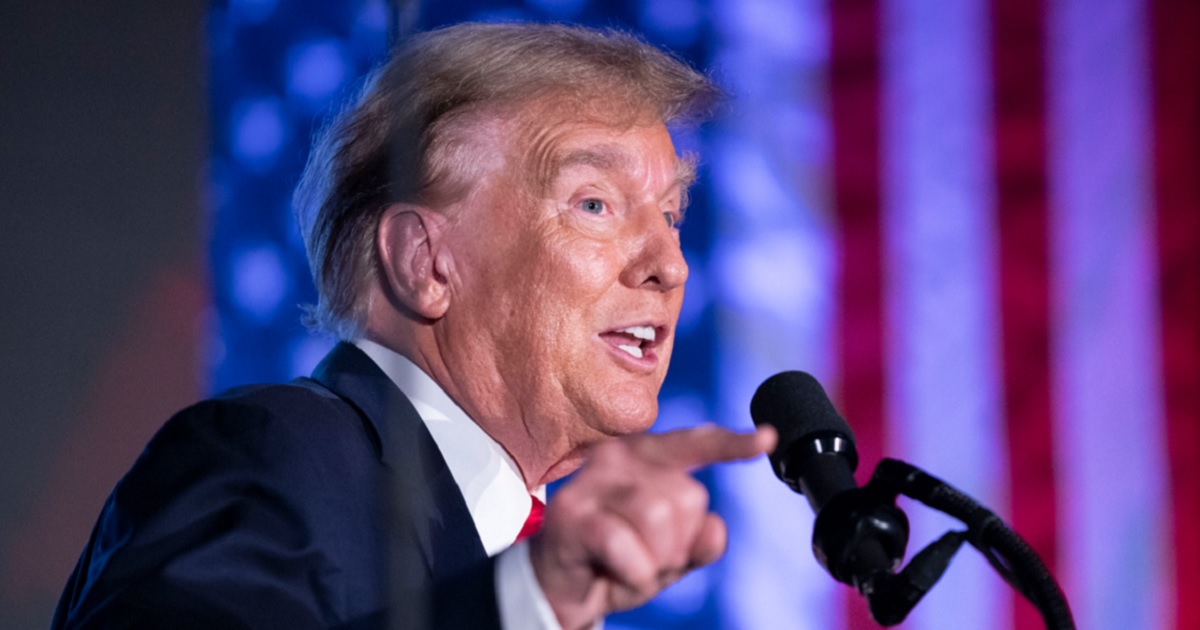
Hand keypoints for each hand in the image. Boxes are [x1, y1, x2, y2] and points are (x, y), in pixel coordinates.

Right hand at [527, 425, 775, 629]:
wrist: (559, 590)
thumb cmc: (614, 562)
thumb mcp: (668, 554)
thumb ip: (697, 540)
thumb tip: (715, 529)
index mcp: (644, 457)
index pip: (694, 443)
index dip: (731, 444)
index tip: (767, 439)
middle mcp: (617, 458)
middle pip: (687, 496)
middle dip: (678, 543)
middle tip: (646, 557)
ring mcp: (592, 483)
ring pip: (660, 518)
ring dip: (655, 562)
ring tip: (630, 565)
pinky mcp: (572, 515)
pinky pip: (629, 549)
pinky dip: (632, 575)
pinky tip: (613, 573)